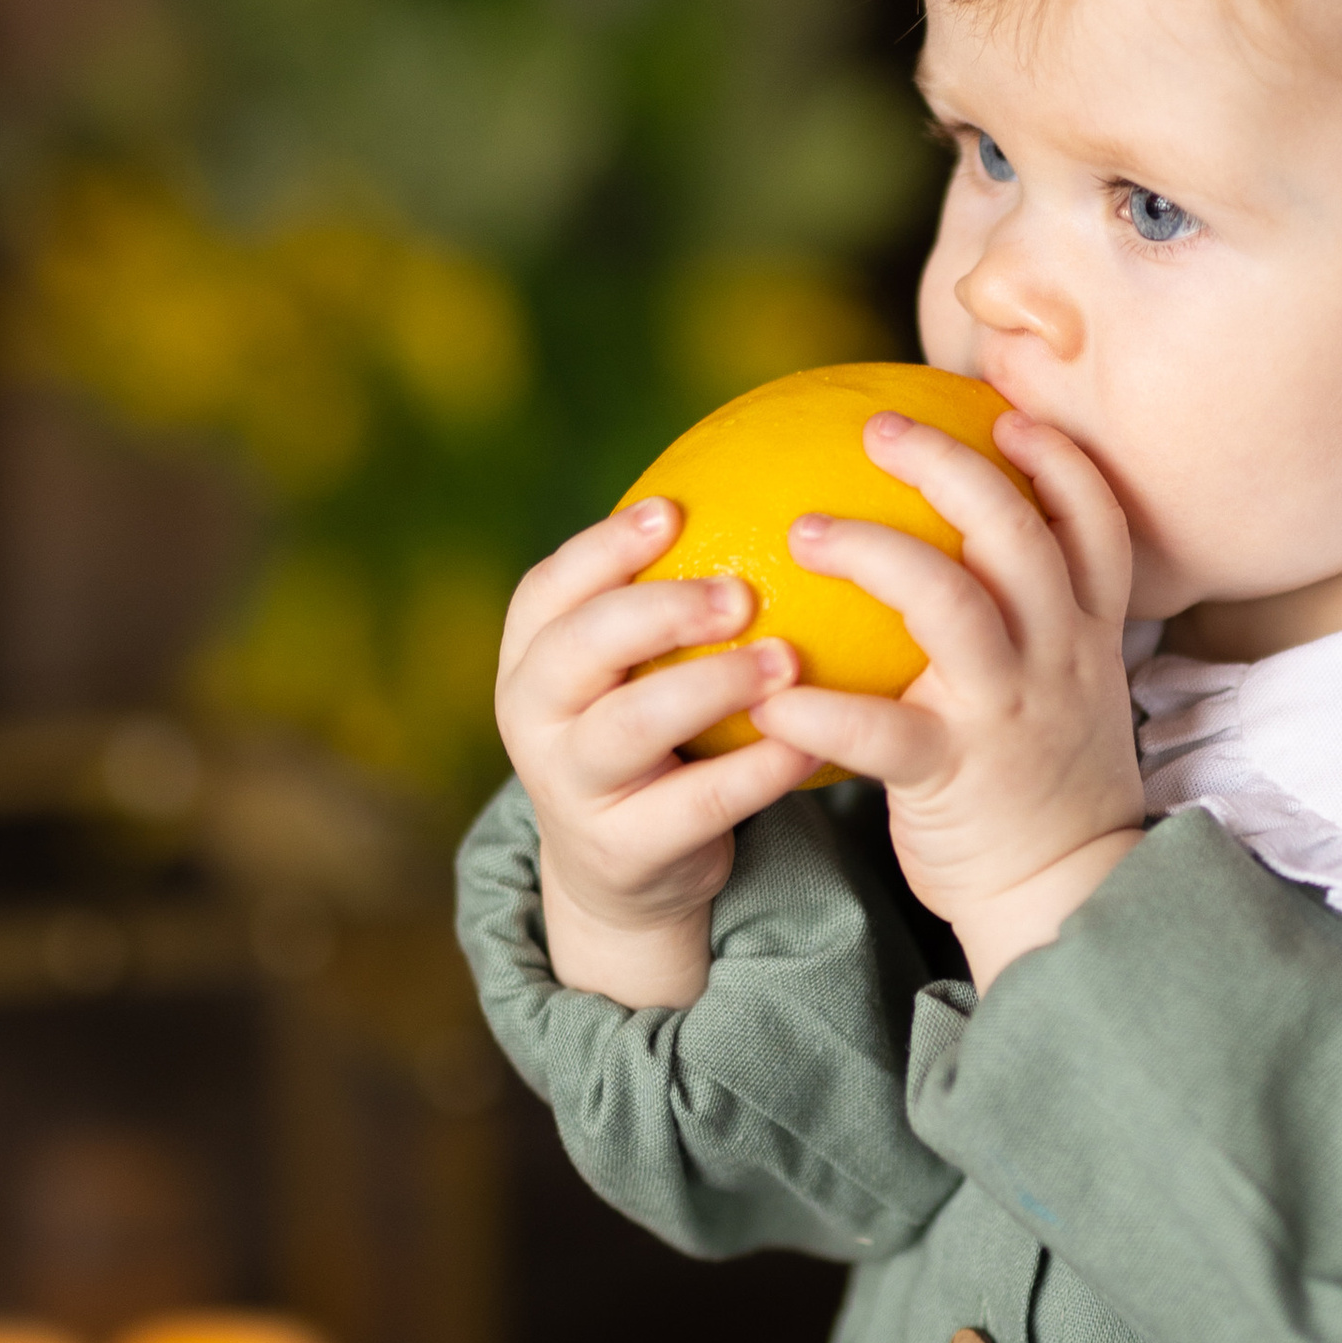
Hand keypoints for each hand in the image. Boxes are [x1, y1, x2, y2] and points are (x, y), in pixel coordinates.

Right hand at [496, 496, 818, 1007]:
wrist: (623, 867)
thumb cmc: (648, 728)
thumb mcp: (631, 664)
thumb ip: (664, 591)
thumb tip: (767, 476)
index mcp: (530, 655)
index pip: (549, 588)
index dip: (604, 546)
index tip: (674, 510)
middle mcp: (534, 716)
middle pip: (579, 647)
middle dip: (658, 610)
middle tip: (742, 590)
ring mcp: (571, 786)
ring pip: (629, 727)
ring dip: (711, 686)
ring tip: (787, 660)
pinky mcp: (622, 850)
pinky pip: (694, 805)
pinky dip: (756, 770)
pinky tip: (811, 741)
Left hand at [749, 411, 1142, 988]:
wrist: (1061, 894)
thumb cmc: (1035, 779)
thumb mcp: (1060, 686)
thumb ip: (1026, 620)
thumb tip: (956, 543)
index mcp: (1088, 632)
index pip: (1095, 521)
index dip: (1057, 458)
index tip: (1007, 414)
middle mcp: (1059, 657)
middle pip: (1018, 532)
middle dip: (948, 466)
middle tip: (877, 428)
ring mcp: (1011, 713)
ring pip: (952, 604)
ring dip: (873, 553)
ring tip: (805, 530)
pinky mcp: (956, 775)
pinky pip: (881, 732)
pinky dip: (820, 710)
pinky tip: (769, 694)